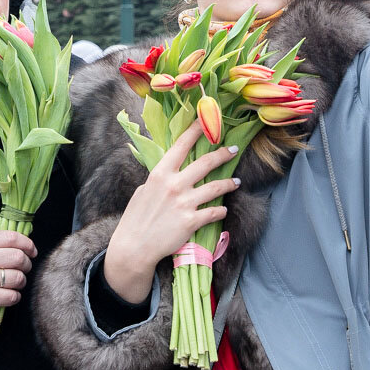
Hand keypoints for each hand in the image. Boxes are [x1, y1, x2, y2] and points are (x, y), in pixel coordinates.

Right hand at [0, 230, 37, 325]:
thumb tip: (17, 242)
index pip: (11, 237)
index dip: (27, 243)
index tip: (31, 250)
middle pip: (18, 257)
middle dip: (27, 263)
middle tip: (24, 267)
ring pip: (18, 277)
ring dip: (21, 281)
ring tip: (16, 282)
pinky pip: (12, 296)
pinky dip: (15, 296)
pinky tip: (9, 295)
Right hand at [104, 122, 241, 303]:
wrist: (134, 247)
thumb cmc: (136, 218)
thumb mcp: (144, 190)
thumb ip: (160, 179)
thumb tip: (172, 170)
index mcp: (160, 173)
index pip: (181, 146)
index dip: (196, 131)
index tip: (207, 122)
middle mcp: (174, 185)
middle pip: (205, 163)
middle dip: (222, 154)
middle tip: (233, 150)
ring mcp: (184, 203)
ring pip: (216, 187)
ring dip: (229, 183)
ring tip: (236, 182)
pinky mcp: (192, 221)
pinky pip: (214, 212)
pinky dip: (221, 210)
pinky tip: (223, 209)